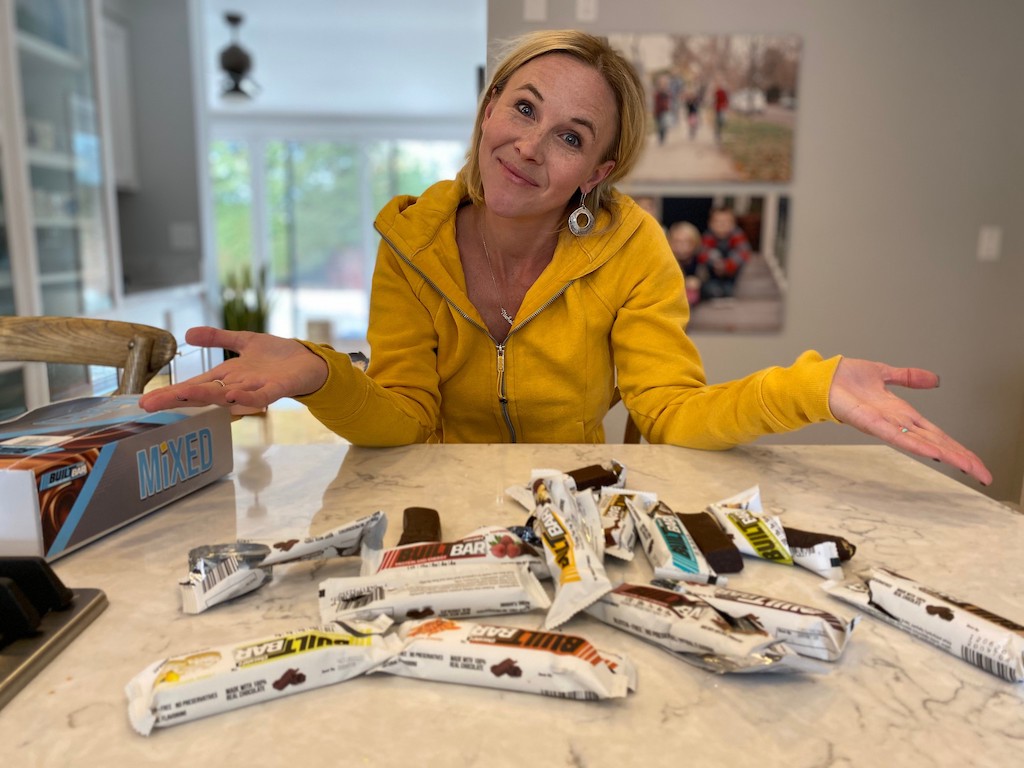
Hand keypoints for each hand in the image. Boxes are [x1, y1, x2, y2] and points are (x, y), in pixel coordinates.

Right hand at [137, 326, 328, 412]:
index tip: (145, 401)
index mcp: (228, 376)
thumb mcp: (244, 341)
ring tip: (182, 393)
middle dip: (177, 398)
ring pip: (226, 395)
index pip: (194, 385)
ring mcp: (256, 388)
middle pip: (203, 393)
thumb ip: (218, 337)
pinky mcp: (277, 388)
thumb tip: (188, 333)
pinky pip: (260, 395)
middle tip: (150, 405)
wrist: (311, 363)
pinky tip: (233, 394)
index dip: (170, 392)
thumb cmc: (278, 357)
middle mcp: (237, 386)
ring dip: (206, 396)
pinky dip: (247, 396)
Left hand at [828, 358, 991, 484]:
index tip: (977, 463)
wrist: (821, 377)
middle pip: (935, 442)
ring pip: (921, 442)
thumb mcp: (885, 374)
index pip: (937, 434)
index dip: (958, 447)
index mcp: (902, 414)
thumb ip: (908, 377)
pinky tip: (931, 451)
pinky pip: (895, 435)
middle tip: (984, 475)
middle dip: (960, 458)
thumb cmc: (845, 379)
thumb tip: (934, 379)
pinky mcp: (868, 422)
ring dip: (945, 454)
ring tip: (967, 467)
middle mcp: (896, 422)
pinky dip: (914, 443)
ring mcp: (883, 424)